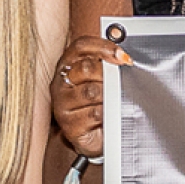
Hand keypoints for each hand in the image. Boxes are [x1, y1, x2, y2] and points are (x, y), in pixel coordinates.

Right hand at [51, 33, 125, 160]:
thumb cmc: (97, 104)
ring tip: (113, 102)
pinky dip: (107, 114)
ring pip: (92, 91)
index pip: (81, 46)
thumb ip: (107, 64)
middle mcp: (61, 83)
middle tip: (119, 84)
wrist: (94, 137)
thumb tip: (123, 56)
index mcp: (67, 66)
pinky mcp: (70, 125)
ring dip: (108, 96)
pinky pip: (95, 113)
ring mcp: (62, 105)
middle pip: (86, 68)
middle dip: (108, 75)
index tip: (122, 56)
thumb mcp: (101, 80)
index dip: (103, 47)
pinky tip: (108, 116)